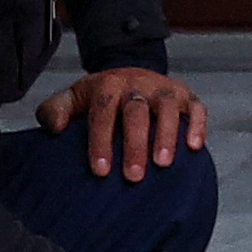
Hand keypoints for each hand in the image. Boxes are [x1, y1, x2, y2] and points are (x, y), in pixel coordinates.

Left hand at [39, 63, 205, 179]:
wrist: (130, 75)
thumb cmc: (100, 98)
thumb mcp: (74, 98)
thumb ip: (56, 111)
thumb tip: (55, 127)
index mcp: (108, 85)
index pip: (103, 111)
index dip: (102, 140)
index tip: (101, 170)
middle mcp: (137, 84)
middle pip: (136, 112)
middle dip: (135, 144)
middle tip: (133, 176)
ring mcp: (163, 90)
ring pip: (167, 108)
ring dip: (166, 135)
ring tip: (163, 164)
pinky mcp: (186, 96)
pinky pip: (196, 108)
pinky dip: (196, 125)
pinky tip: (194, 146)